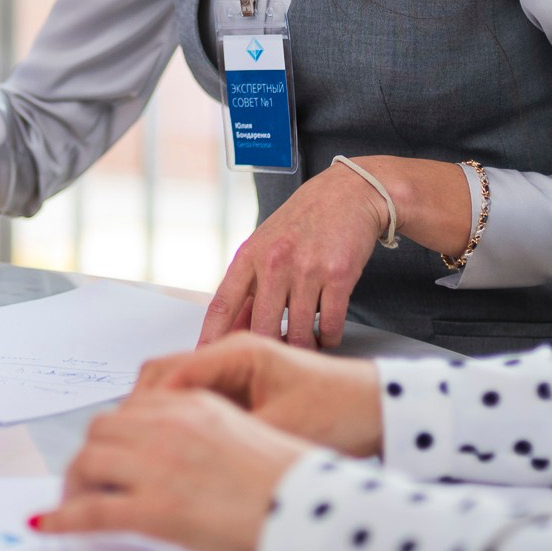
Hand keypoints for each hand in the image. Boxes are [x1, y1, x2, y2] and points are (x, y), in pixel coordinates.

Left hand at [36, 391, 300, 550]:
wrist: (312, 506)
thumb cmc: (292, 481)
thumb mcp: (244, 437)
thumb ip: (205, 436)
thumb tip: (181, 458)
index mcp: (195, 404)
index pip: (134, 406)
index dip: (115, 431)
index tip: (107, 450)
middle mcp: (170, 426)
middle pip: (103, 428)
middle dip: (90, 453)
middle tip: (85, 478)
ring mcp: (159, 465)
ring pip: (89, 461)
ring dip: (74, 482)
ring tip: (71, 502)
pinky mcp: (154, 508)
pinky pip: (91, 509)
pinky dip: (64, 516)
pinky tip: (50, 524)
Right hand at [135, 332, 382, 456]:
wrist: (379, 408)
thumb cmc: (342, 409)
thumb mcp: (282, 426)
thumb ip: (230, 430)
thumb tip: (185, 444)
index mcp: (241, 349)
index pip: (173, 369)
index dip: (149, 403)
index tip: (136, 434)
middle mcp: (234, 350)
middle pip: (169, 372)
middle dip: (150, 406)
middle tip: (141, 444)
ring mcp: (238, 367)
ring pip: (183, 387)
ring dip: (169, 413)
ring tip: (160, 446)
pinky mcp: (246, 385)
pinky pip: (203, 398)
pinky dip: (190, 418)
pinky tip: (190, 445)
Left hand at [200, 162, 388, 348]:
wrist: (348, 193)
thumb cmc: (303, 220)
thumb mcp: (266, 244)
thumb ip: (251, 284)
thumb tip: (236, 327)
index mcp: (250, 255)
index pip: (222, 304)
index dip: (210, 337)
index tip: (203, 358)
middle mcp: (275, 262)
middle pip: (262, 328)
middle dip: (269, 349)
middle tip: (275, 357)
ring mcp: (307, 270)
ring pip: (299, 334)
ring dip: (304, 347)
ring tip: (306, 345)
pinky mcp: (339, 276)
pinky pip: (330, 325)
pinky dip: (329, 338)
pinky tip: (327, 333)